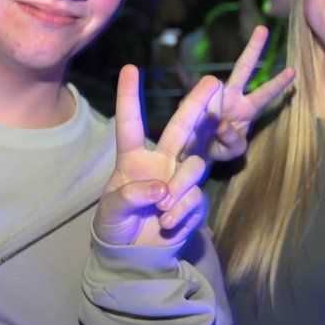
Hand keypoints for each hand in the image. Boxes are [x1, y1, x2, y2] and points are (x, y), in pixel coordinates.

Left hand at [95, 66, 218, 248]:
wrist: (135, 255)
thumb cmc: (116, 226)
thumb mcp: (110, 211)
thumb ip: (131, 195)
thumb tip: (161, 189)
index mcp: (133, 158)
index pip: (130, 124)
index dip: (129, 97)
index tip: (130, 68)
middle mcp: (161, 163)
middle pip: (181, 128)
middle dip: (197, 104)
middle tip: (213, 81)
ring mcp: (180, 181)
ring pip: (194, 167)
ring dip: (180, 185)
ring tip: (163, 208)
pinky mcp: (195, 201)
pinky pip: (196, 198)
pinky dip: (181, 212)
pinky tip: (167, 224)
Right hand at [201, 25, 294, 163]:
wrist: (196, 152)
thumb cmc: (221, 148)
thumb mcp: (232, 151)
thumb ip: (232, 140)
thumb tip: (222, 124)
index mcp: (247, 109)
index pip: (265, 94)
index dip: (278, 83)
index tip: (294, 71)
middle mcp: (232, 96)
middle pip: (244, 68)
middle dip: (253, 48)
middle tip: (263, 28)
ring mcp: (213, 95)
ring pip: (214, 83)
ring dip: (212, 108)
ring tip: (210, 130)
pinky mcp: (195, 99)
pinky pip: (194, 103)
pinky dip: (196, 117)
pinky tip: (196, 128)